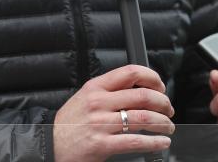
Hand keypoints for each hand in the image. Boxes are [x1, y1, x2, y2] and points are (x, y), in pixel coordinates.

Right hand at [53, 64, 174, 161]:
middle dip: (163, 103)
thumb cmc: (69, 123)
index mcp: (95, 87)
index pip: (130, 72)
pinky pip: (136, 141)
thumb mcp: (84, 98)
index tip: (160, 86)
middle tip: (168, 110)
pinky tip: (161, 142)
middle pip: (142, 96)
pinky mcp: (102, 145)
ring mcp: (100, 124)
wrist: (49, 145)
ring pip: (143, 118)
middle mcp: (99, 103)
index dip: (152, 77)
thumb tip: (139, 90)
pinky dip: (154, 142)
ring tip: (168, 127)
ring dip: (163, 123)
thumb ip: (108, 92)